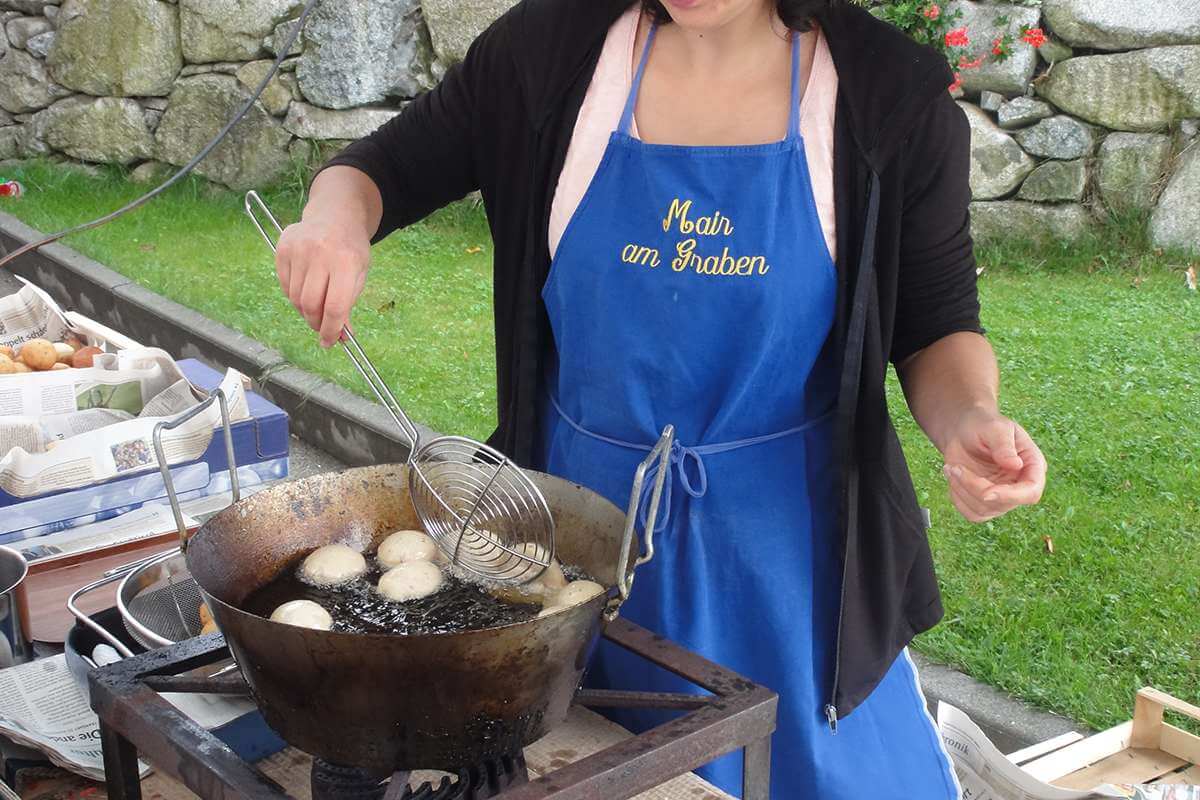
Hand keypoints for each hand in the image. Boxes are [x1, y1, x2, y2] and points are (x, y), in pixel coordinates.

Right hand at [275, 216, 370, 347]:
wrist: (335, 216)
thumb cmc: (350, 249)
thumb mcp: (359, 275)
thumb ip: (348, 305)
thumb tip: (339, 336)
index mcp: (346, 262)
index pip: (335, 306)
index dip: (331, 330)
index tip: (329, 342)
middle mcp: (321, 254)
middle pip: (311, 305)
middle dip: (316, 323)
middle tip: (322, 328)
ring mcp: (299, 249)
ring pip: (295, 298)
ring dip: (305, 310)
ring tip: (316, 304)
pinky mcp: (282, 248)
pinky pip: (284, 285)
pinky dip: (294, 295)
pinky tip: (305, 288)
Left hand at [941, 408, 1046, 522]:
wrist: (964, 431)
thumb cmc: (983, 425)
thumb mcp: (995, 427)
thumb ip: (1004, 445)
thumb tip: (1015, 465)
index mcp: (1032, 466)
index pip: (1030, 492)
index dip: (1010, 496)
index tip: (987, 493)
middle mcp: (1020, 486)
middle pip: (1002, 503)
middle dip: (974, 487)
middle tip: (955, 467)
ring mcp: (1003, 497)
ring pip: (983, 511)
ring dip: (961, 490)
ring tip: (951, 467)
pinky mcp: (985, 504)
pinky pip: (970, 513)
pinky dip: (957, 497)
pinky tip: (953, 477)